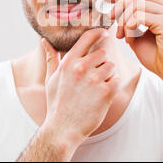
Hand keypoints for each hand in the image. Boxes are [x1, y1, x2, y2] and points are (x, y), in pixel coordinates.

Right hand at [41, 28, 120, 147]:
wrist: (63, 129)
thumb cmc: (57, 104)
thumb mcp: (51, 79)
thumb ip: (52, 58)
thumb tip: (44, 41)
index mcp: (68, 63)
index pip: (87, 38)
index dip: (97, 33)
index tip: (103, 33)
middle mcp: (81, 68)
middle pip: (103, 53)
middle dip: (102, 62)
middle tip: (95, 76)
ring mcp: (94, 80)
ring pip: (111, 66)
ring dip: (108, 75)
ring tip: (98, 86)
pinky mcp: (105, 93)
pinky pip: (117, 80)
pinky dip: (113, 86)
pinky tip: (104, 94)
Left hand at [106, 0, 162, 81]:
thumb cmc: (157, 57)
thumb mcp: (139, 34)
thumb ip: (131, 20)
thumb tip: (116, 5)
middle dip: (120, 5)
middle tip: (110, 18)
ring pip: (137, 5)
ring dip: (123, 20)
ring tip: (121, 36)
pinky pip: (139, 16)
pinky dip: (129, 26)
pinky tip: (128, 40)